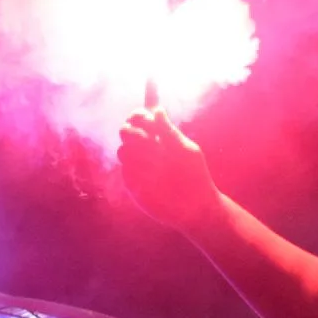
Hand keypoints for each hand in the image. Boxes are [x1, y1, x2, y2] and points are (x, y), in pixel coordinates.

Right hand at [117, 110, 223, 232]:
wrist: (193, 207)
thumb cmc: (195, 176)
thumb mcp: (185, 151)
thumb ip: (169, 132)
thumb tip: (157, 110)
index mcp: (161, 137)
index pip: (144, 118)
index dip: (140, 113)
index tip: (145, 114)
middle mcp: (147, 149)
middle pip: (127, 129)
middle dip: (132, 129)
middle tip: (146, 136)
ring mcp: (138, 165)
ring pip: (123, 149)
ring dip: (134, 150)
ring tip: (153, 158)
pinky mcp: (132, 181)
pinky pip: (125, 169)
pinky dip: (135, 168)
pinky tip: (150, 175)